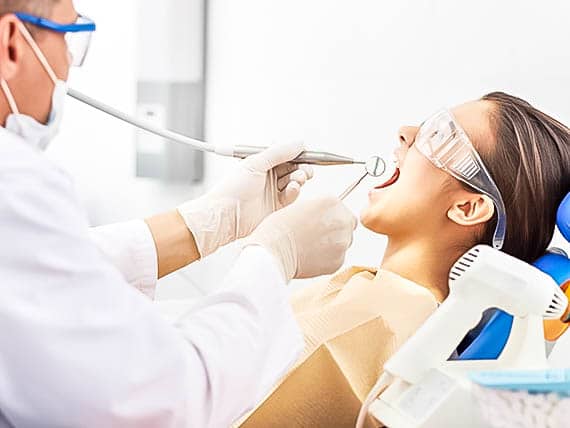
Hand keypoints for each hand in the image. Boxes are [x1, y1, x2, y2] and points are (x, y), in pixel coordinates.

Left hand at [177, 142, 312, 256]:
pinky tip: (292, 189)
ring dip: (298, 178)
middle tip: (305, 169)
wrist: (227, 215)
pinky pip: (291, 195)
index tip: (306, 154)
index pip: (284, 154)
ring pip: (294, 181)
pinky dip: (294, 191)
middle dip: (301, 167)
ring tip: (297, 179)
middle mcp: (267, 175)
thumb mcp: (256, 163)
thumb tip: (298, 144)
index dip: (296, 154)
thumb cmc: (233, 188)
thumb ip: (278, 152)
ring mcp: (272, 190)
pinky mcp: (276, 205)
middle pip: (292, 168)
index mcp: (261, 161)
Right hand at [243, 197, 356, 280]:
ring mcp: (342, 242)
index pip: (343, 208)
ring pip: (345, 242)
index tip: (322, 222)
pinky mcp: (338, 260)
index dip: (332, 216)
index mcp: (331, 202)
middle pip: (349, 224)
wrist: (272, 252)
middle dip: (337, 229)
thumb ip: (321, 209)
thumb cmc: (279, 229)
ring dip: (334, 244)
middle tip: (319, 235)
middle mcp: (341, 220)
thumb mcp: (301, 206)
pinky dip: (329, 258)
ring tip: (313, 246)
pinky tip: (312, 256)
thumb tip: (330, 216)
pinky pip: (339, 258)